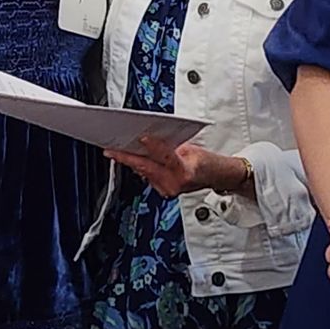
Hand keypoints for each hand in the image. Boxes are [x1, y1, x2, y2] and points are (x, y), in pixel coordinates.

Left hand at [104, 140, 247, 199]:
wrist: (218, 177)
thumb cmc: (208, 162)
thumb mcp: (193, 149)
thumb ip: (172, 145)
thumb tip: (151, 138)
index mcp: (186, 171)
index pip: (166, 157)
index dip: (154, 147)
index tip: (142, 137)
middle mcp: (175, 183)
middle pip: (147, 168)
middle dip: (127, 157)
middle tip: (110, 149)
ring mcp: (169, 190)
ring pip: (144, 173)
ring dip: (129, 162)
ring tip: (114, 151)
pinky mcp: (164, 191)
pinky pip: (147, 177)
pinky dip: (138, 167)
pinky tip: (128, 159)